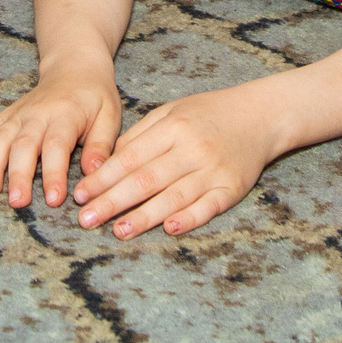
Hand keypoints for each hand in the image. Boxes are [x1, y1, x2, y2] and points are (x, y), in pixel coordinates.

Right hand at [0, 64, 123, 209]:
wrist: (74, 66)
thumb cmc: (95, 96)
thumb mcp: (110, 116)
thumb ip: (100, 145)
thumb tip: (95, 174)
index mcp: (65, 115)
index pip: (57, 146)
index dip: (54, 173)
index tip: (53, 200)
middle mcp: (36, 115)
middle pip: (24, 146)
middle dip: (19, 175)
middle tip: (17, 203)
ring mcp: (17, 115)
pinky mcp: (6, 117)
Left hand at [69, 87, 275, 238]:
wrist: (260, 115)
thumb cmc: (208, 114)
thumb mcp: (172, 111)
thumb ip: (140, 136)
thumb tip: (107, 163)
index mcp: (173, 127)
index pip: (131, 157)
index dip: (104, 177)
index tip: (81, 194)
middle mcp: (192, 148)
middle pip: (146, 179)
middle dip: (113, 201)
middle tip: (85, 219)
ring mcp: (214, 170)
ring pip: (173, 196)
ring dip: (144, 216)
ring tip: (118, 231)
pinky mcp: (233, 188)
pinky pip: (208, 206)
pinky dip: (190, 218)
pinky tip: (170, 228)